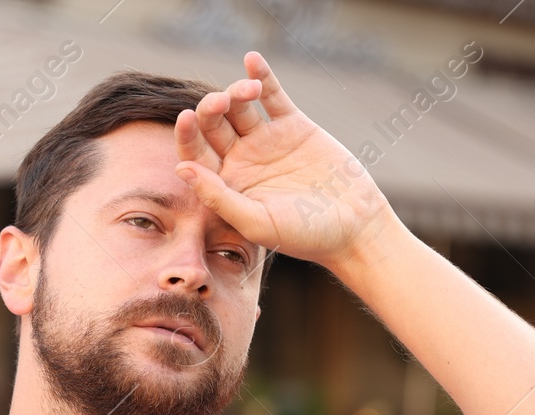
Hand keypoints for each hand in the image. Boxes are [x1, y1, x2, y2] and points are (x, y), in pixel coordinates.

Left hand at [173, 52, 395, 270]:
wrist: (353, 224)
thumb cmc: (303, 235)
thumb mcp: (256, 222)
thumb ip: (218, 197)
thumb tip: (181, 168)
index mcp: (225, 184)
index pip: (195, 154)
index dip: (186, 136)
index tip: (184, 119)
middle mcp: (240, 159)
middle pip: (213, 125)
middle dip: (210, 109)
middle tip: (220, 102)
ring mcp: (265, 139)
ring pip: (240, 107)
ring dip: (237, 92)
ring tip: (248, 91)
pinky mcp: (292, 125)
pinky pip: (272, 95)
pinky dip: (262, 77)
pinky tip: (252, 60)